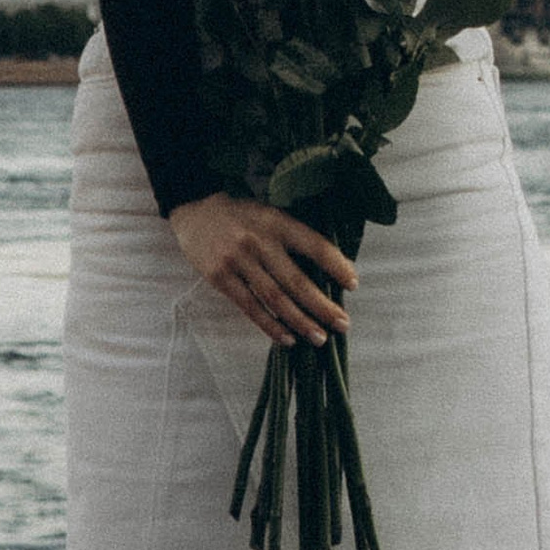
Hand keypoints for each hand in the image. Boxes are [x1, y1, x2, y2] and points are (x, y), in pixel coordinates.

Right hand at [168, 194, 355, 345]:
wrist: (195, 210)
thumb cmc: (242, 216)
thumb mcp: (270, 215)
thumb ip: (293, 238)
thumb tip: (326, 272)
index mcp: (277, 222)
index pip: (314, 245)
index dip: (336, 266)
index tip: (354, 285)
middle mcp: (259, 241)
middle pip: (296, 280)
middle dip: (322, 306)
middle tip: (343, 324)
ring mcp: (238, 261)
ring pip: (275, 299)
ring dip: (300, 322)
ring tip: (319, 338)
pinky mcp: (219, 278)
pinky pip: (250, 307)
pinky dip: (270, 326)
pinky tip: (287, 339)